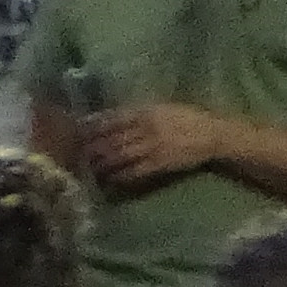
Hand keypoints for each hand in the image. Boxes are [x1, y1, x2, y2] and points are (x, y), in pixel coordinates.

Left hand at [82, 102, 228, 189]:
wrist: (212, 135)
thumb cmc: (186, 118)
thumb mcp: (160, 107)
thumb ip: (137, 112)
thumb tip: (110, 116)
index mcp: (145, 110)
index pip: (112, 117)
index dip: (92, 125)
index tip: (75, 130)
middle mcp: (146, 127)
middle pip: (112, 137)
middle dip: (92, 146)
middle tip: (75, 153)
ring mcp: (153, 147)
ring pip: (120, 155)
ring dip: (103, 162)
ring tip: (87, 168)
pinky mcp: (161, 164)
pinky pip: (136, 171)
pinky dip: (121, 175)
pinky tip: (110, 180)